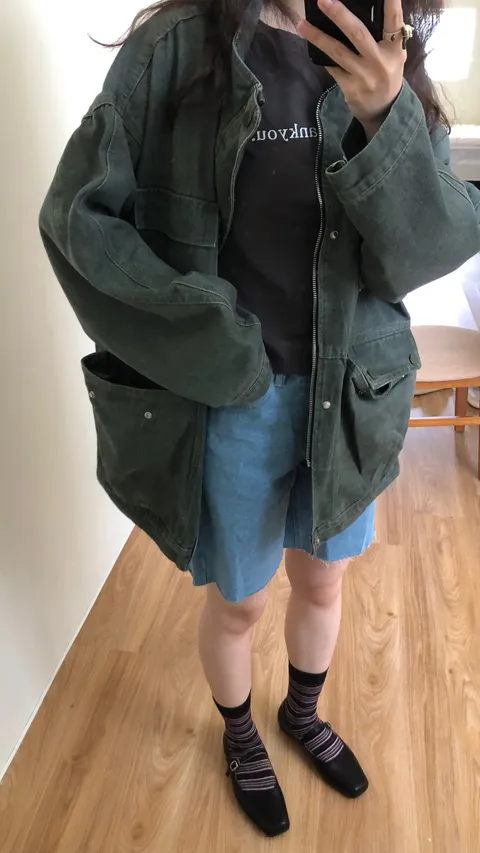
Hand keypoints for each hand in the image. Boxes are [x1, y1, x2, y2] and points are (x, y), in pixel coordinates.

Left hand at [298, 0, 407, 137]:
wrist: (383, 112)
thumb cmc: (387, 75)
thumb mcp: (395, 56)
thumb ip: (387, 36)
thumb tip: (369, 9)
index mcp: (395, 49)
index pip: (393, 20)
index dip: (390, 2)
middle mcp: (379, 61)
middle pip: (358, 34)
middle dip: (339, 15)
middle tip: (324, 0)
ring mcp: (363, 76)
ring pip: (337, 52)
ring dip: (318, 37)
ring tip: (302, 24)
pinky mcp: (349, 88)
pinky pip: (331, 67)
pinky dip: (321, 55)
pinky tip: (310, 44)